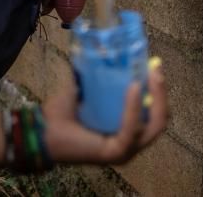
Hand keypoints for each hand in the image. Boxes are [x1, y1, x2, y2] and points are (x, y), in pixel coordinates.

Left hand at [42, 64, 167, 164]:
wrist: (41, 129)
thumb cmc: (62, 112)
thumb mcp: (85, 88)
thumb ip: (98, 74)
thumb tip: (109, 49)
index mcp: (127, 130)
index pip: (154, 112)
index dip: (158, 90)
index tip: (154, 65)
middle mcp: (130, 143)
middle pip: (159, 119)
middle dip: (161, 93)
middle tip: (156, 68)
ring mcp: (125, 150)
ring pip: (154, 126)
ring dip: (156, 98)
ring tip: (150, 75)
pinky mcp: (116, 153)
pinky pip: (131, 130)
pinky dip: (133, 108)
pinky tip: (132, 88)